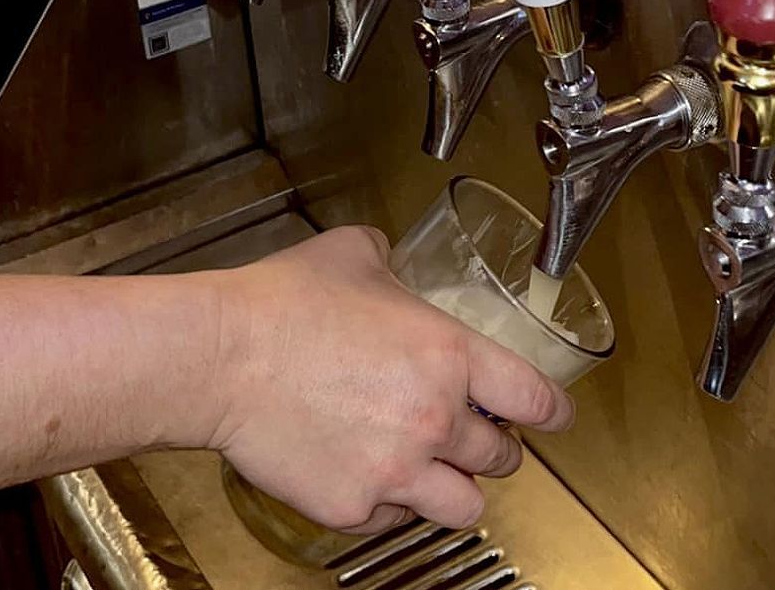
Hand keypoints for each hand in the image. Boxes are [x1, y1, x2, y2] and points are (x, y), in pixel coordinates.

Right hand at [205, 226, 574, 533]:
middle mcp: (435, 420)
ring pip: (464, 506)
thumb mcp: (353, 255)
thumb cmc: (278, 306)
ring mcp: (397, 470)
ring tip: (433, 471)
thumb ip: (393, 261)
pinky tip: (368, 475)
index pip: (537, 399)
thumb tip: (395, 263)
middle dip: (494, 448)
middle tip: (474, 438)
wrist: (218, 358)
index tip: (556, 419)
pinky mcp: (355, 505)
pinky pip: (395, 518)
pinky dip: (391, 503)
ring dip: (457, 488)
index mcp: (449, 356)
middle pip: (504, 459)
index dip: (555, 413)